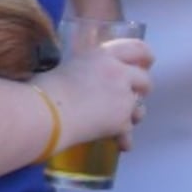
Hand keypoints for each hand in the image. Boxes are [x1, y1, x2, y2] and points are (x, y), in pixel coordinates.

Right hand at [44, 32, 152, 150]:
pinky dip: (122, 137)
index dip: (146, 56)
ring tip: (119, 121)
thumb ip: (85, 71)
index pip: (137, 48)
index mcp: (103, 55)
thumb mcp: (67, 67)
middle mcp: (119, 73)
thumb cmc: (44, 88)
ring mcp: (123, 98)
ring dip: (133, 114)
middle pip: (145, 79)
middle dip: (140, 89)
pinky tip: (116, 143)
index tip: (147, 63)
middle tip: (129, 96)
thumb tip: (83, 82)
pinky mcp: (122, 121)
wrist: (45, 114)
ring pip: (140, 108)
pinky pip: (127, 130)